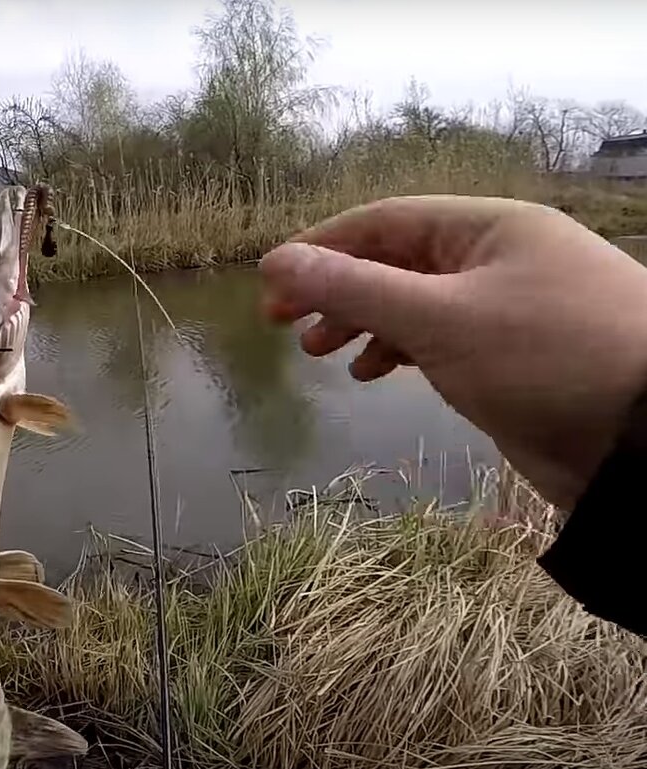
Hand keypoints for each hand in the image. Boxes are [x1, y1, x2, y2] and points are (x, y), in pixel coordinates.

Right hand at [259, 195, 646, 509]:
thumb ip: (355, 289)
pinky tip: (375, 373)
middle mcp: (495, 257)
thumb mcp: (439, 320)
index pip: (383, 221)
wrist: (642, 438)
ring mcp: (504, 306)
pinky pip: (438, 337)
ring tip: (318, 353)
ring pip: (413, 302)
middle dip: (335, 289)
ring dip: (360, 323)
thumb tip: (277, 261)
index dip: (320, 247)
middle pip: (394, 260)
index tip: (268, 283)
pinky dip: (399, 350)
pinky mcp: (509, 354)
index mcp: (487, 227)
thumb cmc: (542, 358)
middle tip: (281, 324)